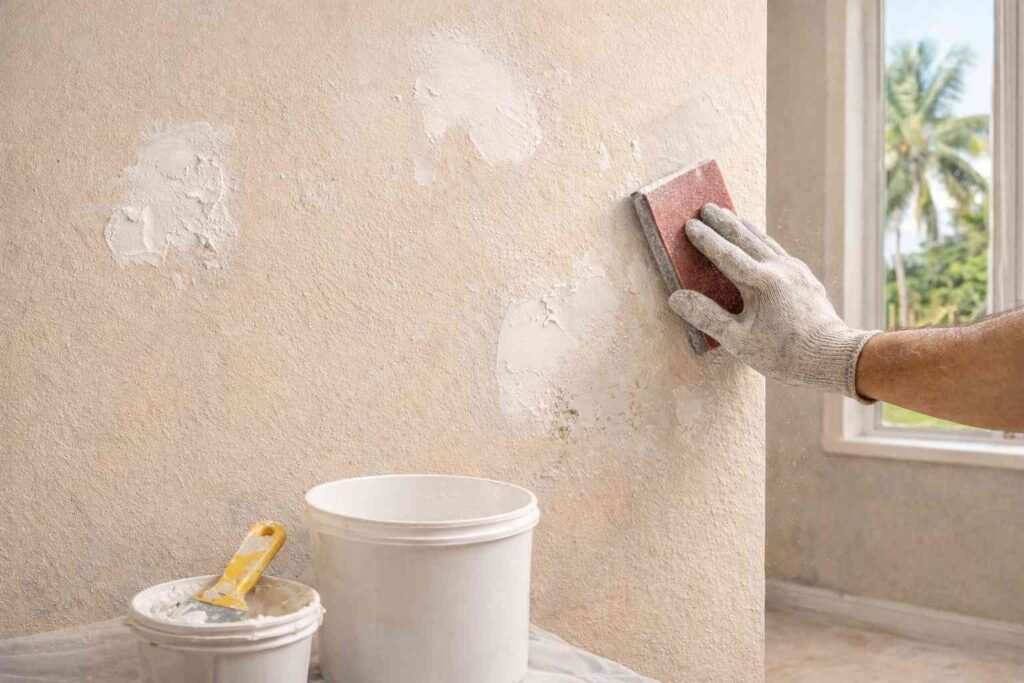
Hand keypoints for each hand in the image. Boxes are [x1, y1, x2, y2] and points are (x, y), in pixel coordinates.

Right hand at [668, 204, 878, 399]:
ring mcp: (796, 271)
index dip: (706, 239)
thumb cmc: (784, 354)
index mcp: (761, 283)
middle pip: (746, 239)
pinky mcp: (806, 278)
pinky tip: (761, 244)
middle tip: (706, 207)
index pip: (726, 254)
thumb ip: (707, 316)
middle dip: (724, 222)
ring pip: (765, 241)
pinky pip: (779, 252)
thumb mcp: (739, 341)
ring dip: (745, 228)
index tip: (690, 224)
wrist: (833, 357)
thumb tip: (676, 297)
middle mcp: (780, 269)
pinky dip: (764, 242)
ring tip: (731, 216)